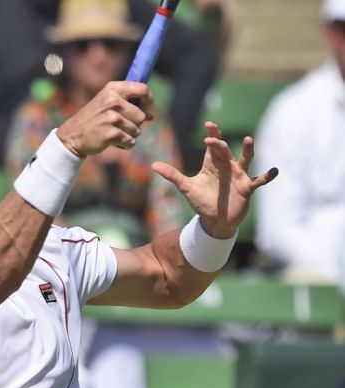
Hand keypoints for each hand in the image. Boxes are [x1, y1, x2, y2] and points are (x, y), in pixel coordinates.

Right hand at [56, 81, 151, 156]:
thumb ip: (128, 104)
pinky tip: (114, 142)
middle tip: (121, 126)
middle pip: (141, 115)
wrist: (73, 135)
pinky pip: (131, 141)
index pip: (143, 89)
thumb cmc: (94, 118)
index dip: (148, 99)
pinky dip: (125, 144)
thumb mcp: (107, 103)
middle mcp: (113, 101)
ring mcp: (112, 118)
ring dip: (129, 135)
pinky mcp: (112, 134)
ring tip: (115, 133)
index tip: (146, 106)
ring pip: (137, 130)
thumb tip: (151, 115)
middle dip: (135, 124)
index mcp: (113, 89)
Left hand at [152, 122, 277, 237]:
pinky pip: (259, 180)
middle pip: (225, 150)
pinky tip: (275, 170)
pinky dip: (267, 176)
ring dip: (247, 150)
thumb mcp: (186, 187)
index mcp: (212, 164)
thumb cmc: (201, 201)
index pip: (212, 146)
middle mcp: (227, 166)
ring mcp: (238, 176)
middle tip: (213, 139)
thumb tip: (153, 165)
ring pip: (244, 159)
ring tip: (249, 140)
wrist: (214, 220)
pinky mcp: (246, 188)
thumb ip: (172, 175)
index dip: (212, 135)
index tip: (209, 125)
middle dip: (219, 144)